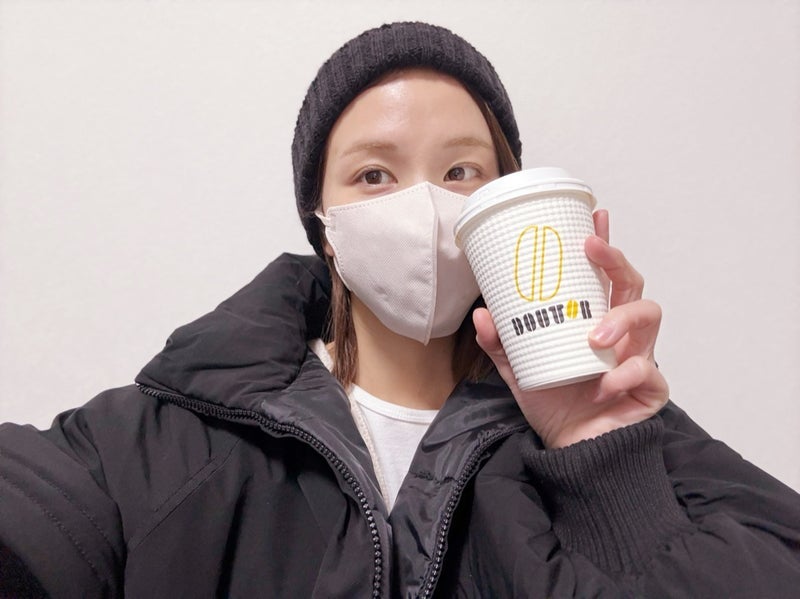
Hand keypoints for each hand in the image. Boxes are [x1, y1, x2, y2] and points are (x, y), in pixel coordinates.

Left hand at [473, 210, 668, 447]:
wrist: (570, 450)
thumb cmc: (553, 404)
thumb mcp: (519, 370)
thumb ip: (502, 344)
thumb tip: (481, 313)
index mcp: (594, 320)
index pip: (602, 275)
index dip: (604, 244)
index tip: (594, 216)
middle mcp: (621, 333)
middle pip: (631, 283)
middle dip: (615, 260)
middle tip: (592, 250)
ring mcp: (639, 356)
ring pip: (649, 316)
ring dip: (622, 319)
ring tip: (595, 338)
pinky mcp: (649, 387)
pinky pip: (647, 371)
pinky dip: (623, 375)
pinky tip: (601, 387)